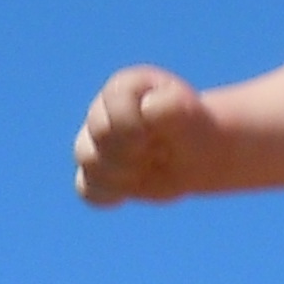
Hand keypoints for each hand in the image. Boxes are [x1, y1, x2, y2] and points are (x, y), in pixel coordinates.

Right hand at [75, 66, 221, 204]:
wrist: (197, 154)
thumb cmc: (193, 130)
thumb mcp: (189, 115)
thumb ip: (171, 107)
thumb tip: (149, 109)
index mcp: (125, 88)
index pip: (114, 103)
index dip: (134, 126)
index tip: (159, 135)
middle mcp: (104, 110)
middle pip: (99, 133)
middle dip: (133, 151)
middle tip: (160, 153)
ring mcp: (96, 141)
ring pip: (88, 159)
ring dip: (121, 174)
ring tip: (147, 171)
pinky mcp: (97, 170)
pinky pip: (86, 188)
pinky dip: (107, 195)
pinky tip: (127, 194)